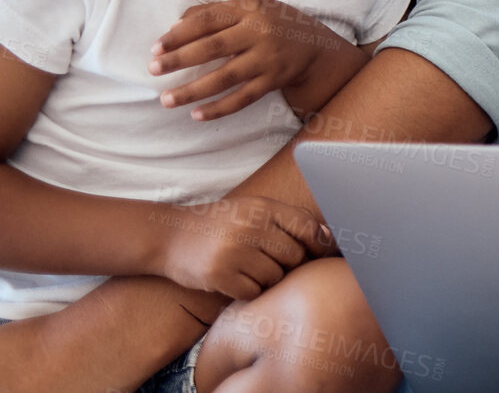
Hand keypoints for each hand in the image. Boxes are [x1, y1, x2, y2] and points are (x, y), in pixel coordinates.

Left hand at [150, 0, 354, 119]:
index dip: (180, 34)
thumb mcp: (250, 7)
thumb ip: (214, 11)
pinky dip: (220, 108)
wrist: (317, 46)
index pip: (208, 19)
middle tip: (153, 70)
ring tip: (167, 100)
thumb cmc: (273, 23)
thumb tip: (174, 28)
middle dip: (180, 59)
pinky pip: (243, 98)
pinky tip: (197, 115)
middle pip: (213, 47)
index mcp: (250, 8)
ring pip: (225, 76)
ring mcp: (268, 58)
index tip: (155, 48)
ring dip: (193, 90)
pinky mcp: (274, 80)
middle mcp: (260, 31)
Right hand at [155, 194, 332, 299]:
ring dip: (268, 279)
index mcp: (263, 207)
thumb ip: (290, 220)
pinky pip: (253, 292)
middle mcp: (250, 226)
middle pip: (294, 256)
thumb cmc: (222, 224)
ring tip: (250, 269)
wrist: (169, 236)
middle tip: (273, 263)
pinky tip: (237, 280)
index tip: (318, 255)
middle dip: (289, 265)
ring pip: (275, 277)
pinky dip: (250, 291)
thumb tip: (329, 236)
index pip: (307, 227)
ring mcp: (233, 251)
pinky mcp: (218, 275)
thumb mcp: (254, 210)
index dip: (318, 244)